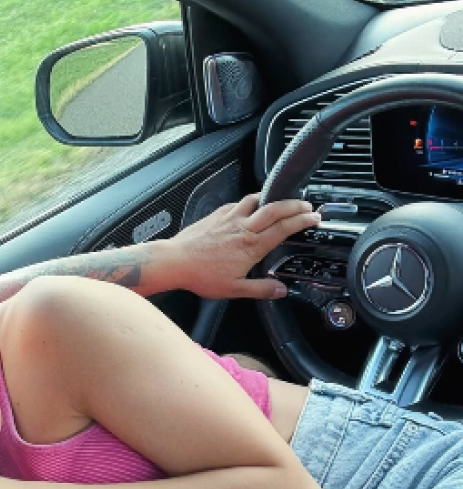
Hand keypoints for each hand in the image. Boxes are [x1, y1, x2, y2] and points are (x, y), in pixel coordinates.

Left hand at [163, 192, 318, 299]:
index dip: (302, 221)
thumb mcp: (235, 289)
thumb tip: (281, 290)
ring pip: (255, 200)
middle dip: (294, 204)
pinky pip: (237, 203)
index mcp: (252, 245)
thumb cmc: (202, 276)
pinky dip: (249, 201)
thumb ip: (261, 289)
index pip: (283, 228)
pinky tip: (249, 206)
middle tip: (306, 205)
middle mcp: (243, 227)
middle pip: (275, 208)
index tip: (314, 217)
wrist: (175, 261)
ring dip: (271, 198)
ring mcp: (229, 218)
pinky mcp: (216, 214)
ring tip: (281, 200)